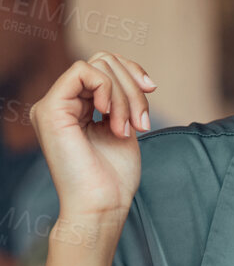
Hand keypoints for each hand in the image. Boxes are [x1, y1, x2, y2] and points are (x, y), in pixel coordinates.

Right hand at [29, 53, 155, 222]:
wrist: (102, 204)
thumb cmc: (114, 176)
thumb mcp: (124, 126)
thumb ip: (122, 101)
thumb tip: (137, 77)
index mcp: (75, 107)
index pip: (104, 66)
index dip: (132, 71)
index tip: (152, 89)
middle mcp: (60, 103)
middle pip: (104, 61)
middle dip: (133, 87)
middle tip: (141, 122)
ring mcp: (52, 105)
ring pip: (98, 65)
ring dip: (126, 95)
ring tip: (128, 128)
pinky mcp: (50, 110)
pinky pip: (83, 72)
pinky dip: (107, 88)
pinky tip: (109, 115)